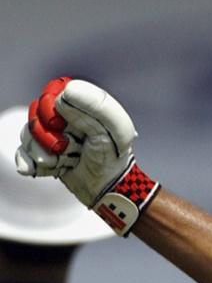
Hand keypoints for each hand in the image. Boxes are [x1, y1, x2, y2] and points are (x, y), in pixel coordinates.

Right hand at [14, 77, 158, 235]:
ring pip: (28, 135)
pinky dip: (33, 164)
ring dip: (45, 153)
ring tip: (67, 161)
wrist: (107, 189)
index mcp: (82, 107)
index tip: (60, 123)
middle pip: (36, 115)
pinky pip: (23, 153)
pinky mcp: (44, 155)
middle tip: (71, 148)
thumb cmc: (115, 157)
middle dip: (49, 136)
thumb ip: (95, 105)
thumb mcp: (116, 128)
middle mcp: (66, 119)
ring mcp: (53, 137)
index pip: (52, 94)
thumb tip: (64, 92)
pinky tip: (52, 169)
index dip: (50, 107)